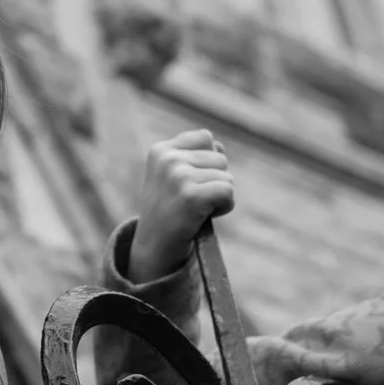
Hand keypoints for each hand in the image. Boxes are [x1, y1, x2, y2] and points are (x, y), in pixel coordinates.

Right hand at [125, 130, 234, 283]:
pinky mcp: (191, 196)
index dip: (207, 160)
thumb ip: (193, 156)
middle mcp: (168, 159)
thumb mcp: (171, 175)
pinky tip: (206, 216)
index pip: (205, 137)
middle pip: (220, 158)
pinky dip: (225, 206)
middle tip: (192, 200)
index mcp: (160, 150)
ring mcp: (178, 176)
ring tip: (197, 209)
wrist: (154, 246)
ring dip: (220, 195)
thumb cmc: (169, 210)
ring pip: (227, 177)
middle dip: (214, 180)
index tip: (189, 181)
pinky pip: (228, 191)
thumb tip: (220, 147)